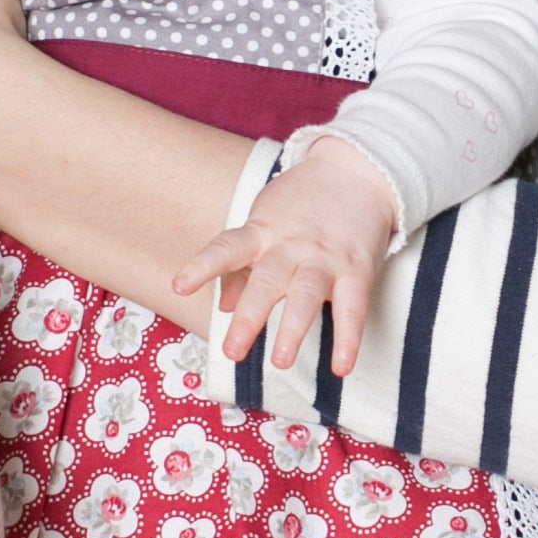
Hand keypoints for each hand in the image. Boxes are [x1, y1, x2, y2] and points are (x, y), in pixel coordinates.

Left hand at [173, 137, 398, 376]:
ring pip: (307, 293)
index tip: (180, 286)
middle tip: (231, 351)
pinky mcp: (357, 268)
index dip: (203, 266)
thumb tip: (221, 306)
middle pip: (268, 279)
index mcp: (262, 232)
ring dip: (294, 329)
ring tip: (280, 361)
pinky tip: (341, 367)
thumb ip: (243, 267)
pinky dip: (348, 339)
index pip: (228, 248)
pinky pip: (353, 307)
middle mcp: (291, 245)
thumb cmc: (302, 203)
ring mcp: (325, 257)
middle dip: (249, 316)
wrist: (357, 169)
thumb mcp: (265, 224)